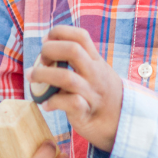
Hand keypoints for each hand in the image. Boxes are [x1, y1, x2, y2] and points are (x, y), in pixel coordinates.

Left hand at [28, 25, 122, 152]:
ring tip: (32, 78)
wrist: (125, 124)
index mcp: (96, 61)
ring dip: (43, 75)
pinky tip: (46, 104)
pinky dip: (53, 102)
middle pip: (73, 50)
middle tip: (40, 61)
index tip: (46, 40)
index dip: (59, 33)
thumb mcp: (98, 73)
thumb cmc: (103, 96)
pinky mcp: (86, 113)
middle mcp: (95, 74)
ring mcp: (91, 93)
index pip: (81, 36)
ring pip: (66, 77)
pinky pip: (69, 103)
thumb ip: (80, 63)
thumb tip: (48, 55)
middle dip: (50, 50)